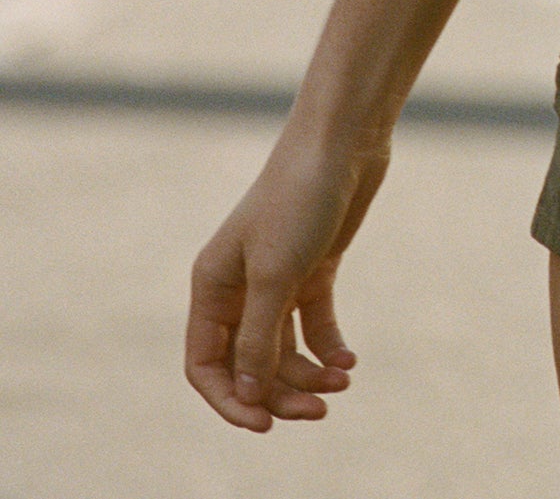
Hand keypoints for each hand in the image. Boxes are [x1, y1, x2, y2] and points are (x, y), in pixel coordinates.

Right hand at [185, 126, 389, 430]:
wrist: (344, 141)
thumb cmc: (300, 198)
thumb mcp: (276, 275)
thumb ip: (259, 339)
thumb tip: (248, 396)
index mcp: (212, 286)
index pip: (205, 365)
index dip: (230, 399)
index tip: (263, 423)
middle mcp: (239, 288)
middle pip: (249, 364)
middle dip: (280, 392)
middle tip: (320, 409)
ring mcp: (277, 280)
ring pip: (283, 350)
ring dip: (309, 374)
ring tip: (342, 381)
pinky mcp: (313, 269)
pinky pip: (313, 325)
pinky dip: (328, 348)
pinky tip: (348, 361)